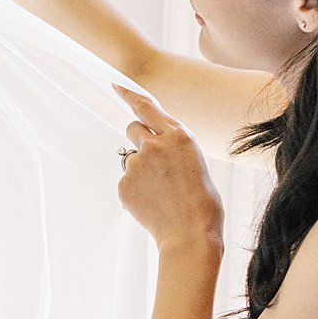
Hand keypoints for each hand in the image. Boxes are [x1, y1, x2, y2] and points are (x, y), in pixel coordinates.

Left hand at [114, 81, 224, 252]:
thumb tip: (155, 151)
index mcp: (179, 135)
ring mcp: (137, 164)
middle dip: (138, 139)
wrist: (190, 234)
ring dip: (139, 170)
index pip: (146, 105)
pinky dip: (135, 191)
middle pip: (132, 128)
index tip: (115, 85)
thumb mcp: (195, 163)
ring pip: (129, 159)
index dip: (128, 94)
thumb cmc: (202, 203)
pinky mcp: (124, 184)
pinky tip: (152, 204)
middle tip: (151, 161)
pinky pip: (126, 182)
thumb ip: (172, 149)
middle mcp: (154, 144)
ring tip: (160, 192)